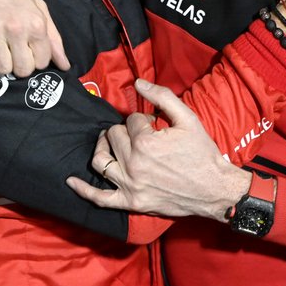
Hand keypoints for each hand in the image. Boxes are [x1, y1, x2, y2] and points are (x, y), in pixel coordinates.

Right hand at [0, 0, 69, 75]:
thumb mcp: (37, 4)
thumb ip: (53, 36)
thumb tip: (65, 65)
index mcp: (36, 22)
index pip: (43, 61)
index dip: (37, 59)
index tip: (29, 50)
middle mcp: (17, 28)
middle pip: (23, 70)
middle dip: (20, 65)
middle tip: (14, 52)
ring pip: (2, 69)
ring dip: (1, 63)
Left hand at [66, 80, 251, 219]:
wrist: (214, 190)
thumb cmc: (202, 154)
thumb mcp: (188, 119)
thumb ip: (162, 97)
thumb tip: (138, 83)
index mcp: (146, 142)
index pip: (130, 121)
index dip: (143, 120)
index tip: (156, 126)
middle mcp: (133, 163)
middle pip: (113, 137)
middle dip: (124, 131)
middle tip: (140, 135)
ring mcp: (130, 185)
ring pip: (101, 161)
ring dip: (101, 148)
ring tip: (107, 142)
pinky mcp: (131, 202)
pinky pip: (100, 198)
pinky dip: (83, 190)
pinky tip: (71, 181)